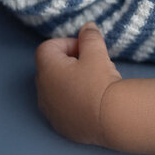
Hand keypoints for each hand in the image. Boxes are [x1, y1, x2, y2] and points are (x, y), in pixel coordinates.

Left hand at [34, 22, 122, 146]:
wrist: (111, 119)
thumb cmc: (100, 82)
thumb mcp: (97, 53)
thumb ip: (89, 37)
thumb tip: (87, 27)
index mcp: (47, 70)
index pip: (47, 48)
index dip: (67, 43)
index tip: (85, 49)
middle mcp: (43, 91)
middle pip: (50, 69)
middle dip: (68, 62)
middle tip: (90, 64)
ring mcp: (50, 111)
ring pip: (55, 90)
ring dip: (69, 83)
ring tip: (92, 84)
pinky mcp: (60, 126)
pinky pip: (62, 108)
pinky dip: (72, 101)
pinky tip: (90, 102)